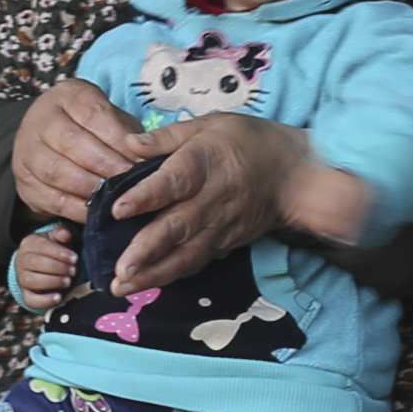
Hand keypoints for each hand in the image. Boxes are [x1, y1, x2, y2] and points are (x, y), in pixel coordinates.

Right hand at [8, 225, 80, 310]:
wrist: (42, 268)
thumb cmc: (53, 251)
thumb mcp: (58, 239)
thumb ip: (62, 233)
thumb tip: (65, 233)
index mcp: (29, 243)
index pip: (40, 246)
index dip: (58, 252)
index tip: (74, 258)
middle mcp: (21, 260)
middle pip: (34, 263)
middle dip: (57, 267)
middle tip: (73, 270)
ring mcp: (22, 278)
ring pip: (31, 280)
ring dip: (52, 281)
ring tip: (68, 281)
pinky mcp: (26, 294)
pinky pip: (30, 299)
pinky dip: (44, 300)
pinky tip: (58, 297)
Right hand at [9, 79, 166, 224]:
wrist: (49, 144)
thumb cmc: (92, 131)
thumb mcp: (111, 119)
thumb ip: (127, 133)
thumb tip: (146, 156)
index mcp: (67, 96)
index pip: (91, 112)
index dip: (117, 136)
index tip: (139, 155)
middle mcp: (40, 120)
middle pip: (70, 141)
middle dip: (105, 163)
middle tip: (130, 179)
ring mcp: (27, 152)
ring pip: (55, 170)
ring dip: (89, 187)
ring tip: (115, 196)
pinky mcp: (25, 184)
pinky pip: (50, 198)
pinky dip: (76, 208)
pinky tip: (97, 212)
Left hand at [94, 117, 311, 292]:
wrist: (294, 175)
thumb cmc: (248, 142)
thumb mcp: (210, 124)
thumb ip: (166, 137)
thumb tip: (127, 144)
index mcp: (205, 163)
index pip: (173, 182)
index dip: (146, 196)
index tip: (118, 210)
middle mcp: (211, 199)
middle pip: (177, 227)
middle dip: (146, 251)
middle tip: (119, 270)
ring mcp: (220, 226)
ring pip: (186, 253)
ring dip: (154, 273)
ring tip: (124, 287)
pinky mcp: (225, 243)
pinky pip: (197, 261)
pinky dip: (173, 275)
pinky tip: (147, 284)